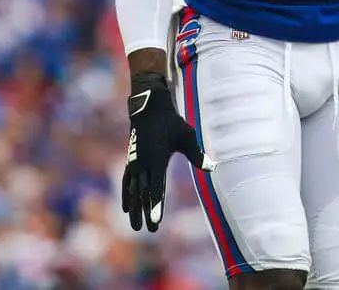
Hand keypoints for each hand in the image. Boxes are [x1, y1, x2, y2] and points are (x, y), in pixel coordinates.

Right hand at [122, 72, 213, 231]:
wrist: (149, 107)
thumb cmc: (172, 122)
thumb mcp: (187, 136)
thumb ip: (197, 154)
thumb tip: (213, 168)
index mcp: (157, 160)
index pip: (156, 188)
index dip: (156, 206)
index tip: (155, 221)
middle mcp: (143, 164)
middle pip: (143, 194)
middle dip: (146, 213)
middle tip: (149, 231)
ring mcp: (135, 162)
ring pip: (133, 191)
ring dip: (134, 209)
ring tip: (135, 226)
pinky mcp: (131, 160)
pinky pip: (126, 182)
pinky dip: (126, 196)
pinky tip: (126, 208)